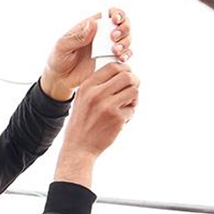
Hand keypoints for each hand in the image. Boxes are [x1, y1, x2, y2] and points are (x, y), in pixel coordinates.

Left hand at [40, 8, 132, 101]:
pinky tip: (120, 58)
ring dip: (125, 42)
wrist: (60, 79)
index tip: (115, 20)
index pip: (108, 13)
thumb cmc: (58, 59)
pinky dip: (126, 55)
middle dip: (124, 28)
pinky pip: (125, 54)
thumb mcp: (63, 45)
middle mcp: (100, 35)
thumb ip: (78, 36)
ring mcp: (106, 47)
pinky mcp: (110, 60)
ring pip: (126, 39)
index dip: (116, 13)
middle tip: (113, 38)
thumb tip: (93, 23)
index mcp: (89, 26)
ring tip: (115, 51)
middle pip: (122, 24)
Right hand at [53, 62, 140, 187]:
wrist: (79, 147)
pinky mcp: (117, 119)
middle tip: (133, 89)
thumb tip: (122, 73)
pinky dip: (129, 114)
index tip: (127, 76)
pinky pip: (132, 109)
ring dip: (134, 98)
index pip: (113, 66)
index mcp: (87, 86)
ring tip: (126, 106)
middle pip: (127, 76)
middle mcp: (97, 94)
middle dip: (134, 81)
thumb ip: (97, 86)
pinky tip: (120, 121)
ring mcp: (108, 106)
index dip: (124, 69)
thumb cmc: (83, 122)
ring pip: (133, 91)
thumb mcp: (82, 98)